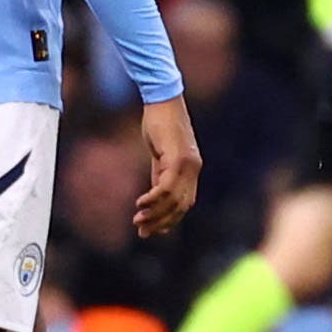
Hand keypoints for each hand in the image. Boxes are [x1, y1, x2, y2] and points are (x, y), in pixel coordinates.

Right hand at [135, 95, 202, 237]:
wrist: (162, 100)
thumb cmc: (160, 126)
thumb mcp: (160, 156)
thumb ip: (159, 176)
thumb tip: (151, 200)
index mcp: (192, 169)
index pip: (185, 203)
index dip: (171, 219)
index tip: (155, 231)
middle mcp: (194, 169)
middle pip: (181, 206)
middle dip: (161, 222)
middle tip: (142, 231)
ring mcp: (187, 164)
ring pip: (173, 199)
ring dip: (155, 214)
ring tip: (138, 221)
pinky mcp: (177, 157)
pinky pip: (166, 186)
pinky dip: (153, 198)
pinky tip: (140, 204)